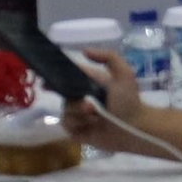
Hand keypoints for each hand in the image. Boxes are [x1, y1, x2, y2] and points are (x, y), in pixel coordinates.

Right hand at [63, 49, 181, 162]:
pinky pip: (67, 124)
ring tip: (95, 116)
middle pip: (64, 95)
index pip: (67, 77)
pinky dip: (77, 124)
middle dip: (75, 101)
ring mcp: (78, 114)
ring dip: (79, 113)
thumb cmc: (129, 101)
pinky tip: (91, 125)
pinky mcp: (77, 130)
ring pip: (65, 110)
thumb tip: (84, 51)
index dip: (54, 78)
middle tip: (89, 106)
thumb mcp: (124, 74)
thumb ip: (109, 57)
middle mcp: (81, 98)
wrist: (135, 128)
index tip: (45, 82)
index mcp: (88, 84)